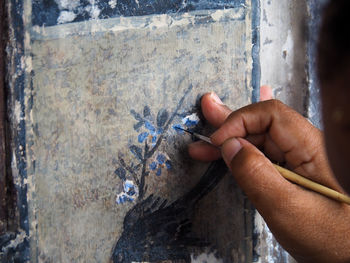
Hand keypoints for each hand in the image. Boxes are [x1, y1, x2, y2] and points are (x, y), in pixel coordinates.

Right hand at [189, 92, 349, 262]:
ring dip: (231, 141)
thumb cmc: (332, 238)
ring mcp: (299, 162)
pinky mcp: (293, 175)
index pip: (270, 115)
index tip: (217, 141)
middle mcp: (306, 148)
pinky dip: (242, 155)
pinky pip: (265, 157)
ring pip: (261, 141)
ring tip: (204, 144)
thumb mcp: (288, 209)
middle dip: (230, 124)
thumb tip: (229, 146)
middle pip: (263, 125)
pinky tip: (231, 147)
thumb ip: (256, 175)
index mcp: (312, 147)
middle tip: (205, 112)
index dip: (239, 121)